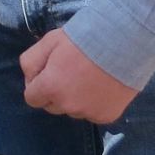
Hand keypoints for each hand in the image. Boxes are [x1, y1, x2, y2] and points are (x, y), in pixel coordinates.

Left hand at [21, 29, 139, 124]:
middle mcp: (68, 106)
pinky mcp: (108, 116)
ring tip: (88, 76)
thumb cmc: (83, 38)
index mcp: (51, 88)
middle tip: (69, 71)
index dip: (37, 85)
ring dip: (74, 98)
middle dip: (54, 92)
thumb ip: (31, 62)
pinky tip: (101, 85)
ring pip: (73, 110)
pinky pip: (93, 113)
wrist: (124, 42)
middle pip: (52, 106)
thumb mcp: (49, 42)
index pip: (32, 98)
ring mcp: (89, 113)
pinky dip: (94, 103)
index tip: (47, 72)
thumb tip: (30, 78)